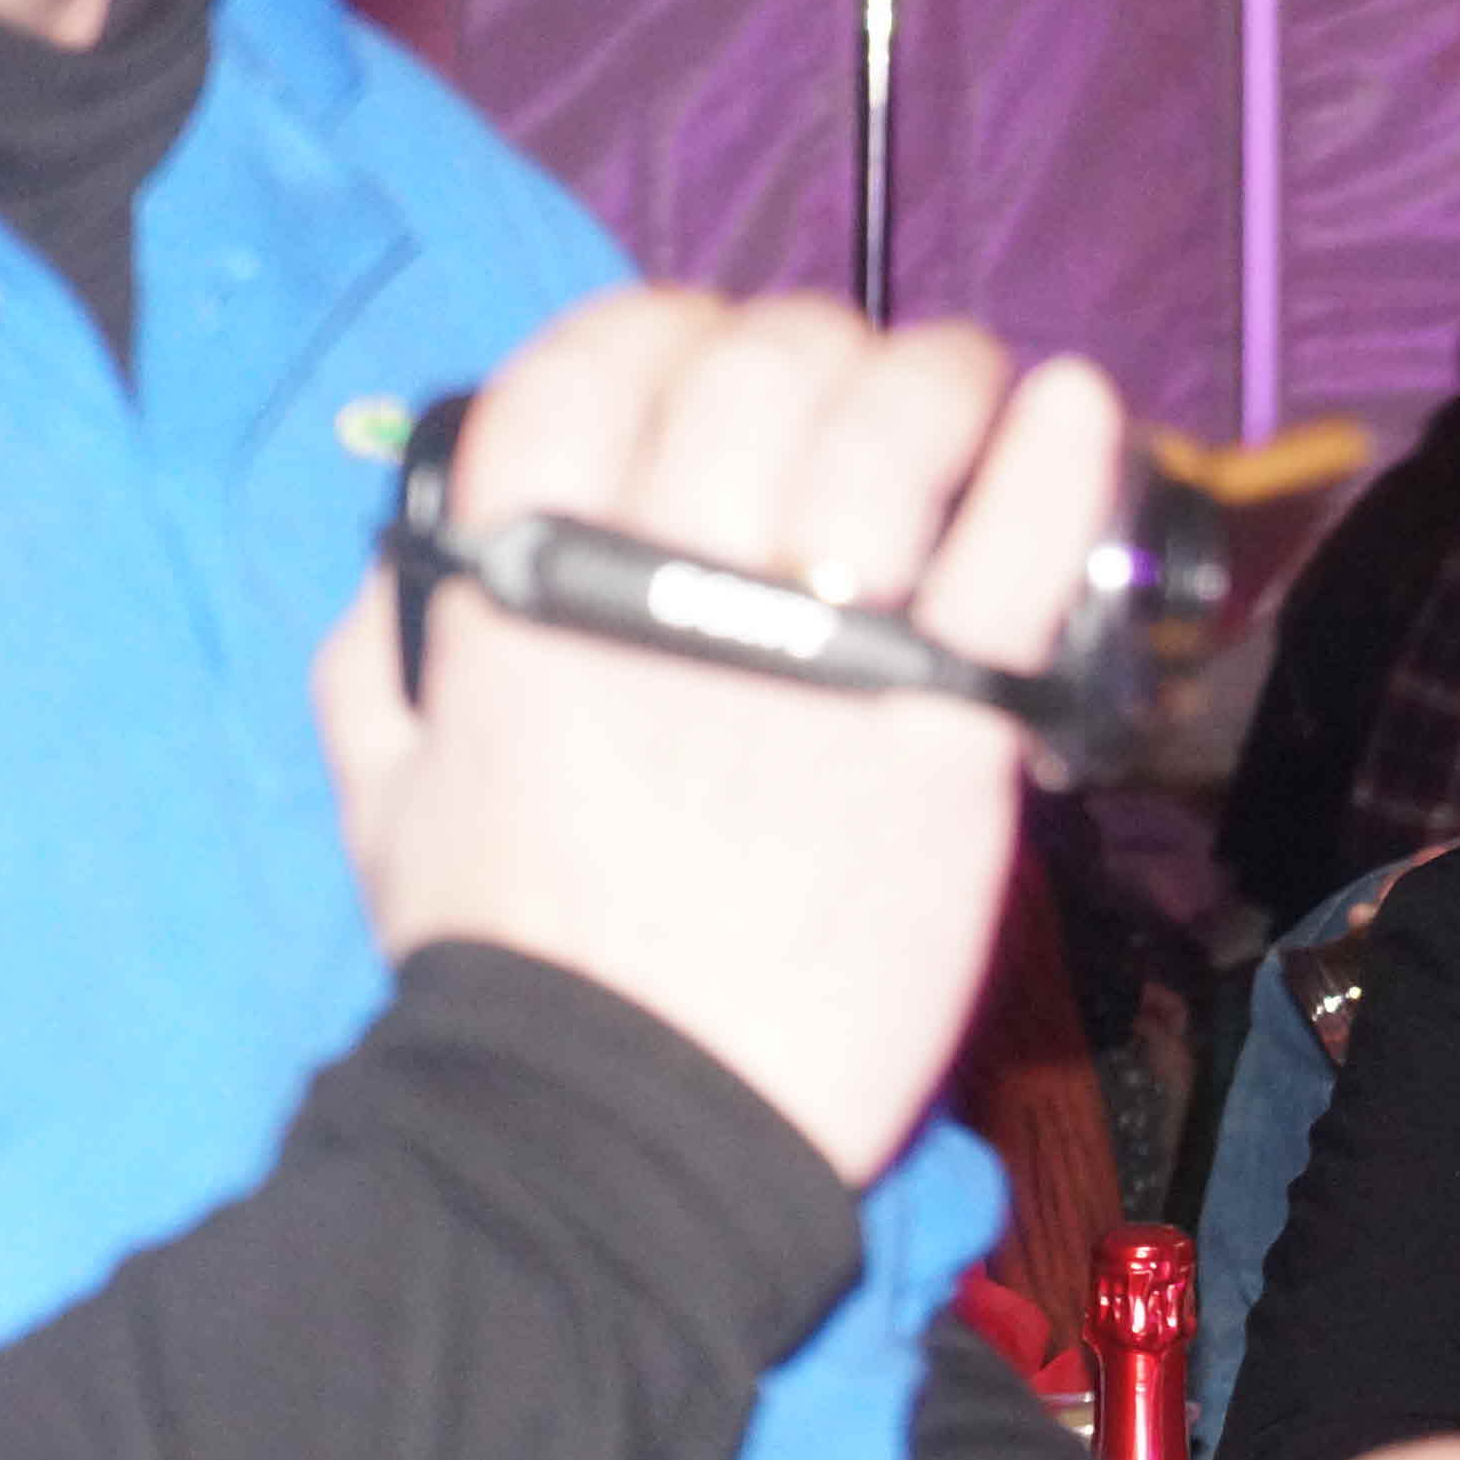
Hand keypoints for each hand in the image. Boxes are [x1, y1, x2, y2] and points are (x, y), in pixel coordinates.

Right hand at [313, 289, 1125, 1185]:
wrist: (630, 1132)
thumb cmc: (514, 980)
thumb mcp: (384, 800)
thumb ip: (387, 657)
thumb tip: (424, 562)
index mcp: (521, 591)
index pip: (587, 365)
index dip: (661, 327)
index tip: (712, 350)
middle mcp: (666, 587)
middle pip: (749, 370)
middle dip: (810, 345)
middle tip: (858, 384)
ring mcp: (814, 652)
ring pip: (887, 425)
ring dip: (939, 374)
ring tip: (973, 383)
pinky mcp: (944, 734)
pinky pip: (1017, 552)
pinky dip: (1056, 459)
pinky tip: (1075, 409)